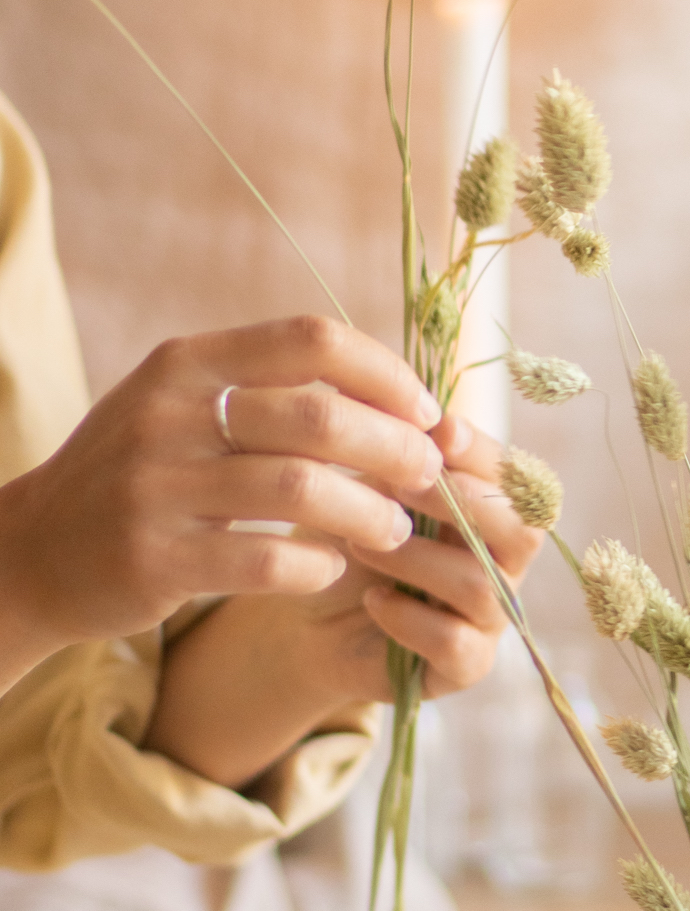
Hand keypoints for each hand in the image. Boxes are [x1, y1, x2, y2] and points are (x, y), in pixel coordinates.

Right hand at [0, 315, 445, 688]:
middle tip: (428, 478)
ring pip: (300, 489)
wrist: (35, 550)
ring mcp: (157, 487)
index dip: (385, 376)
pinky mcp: (155, 559)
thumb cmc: (139, 476)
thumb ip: (268, 387)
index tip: (426, 414)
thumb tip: (390, 388)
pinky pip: (265, 561)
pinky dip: (315, 566)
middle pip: (318, 416)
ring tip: (395, 530)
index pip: (310, 341)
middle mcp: (169, 414)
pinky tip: (332, 569)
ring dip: (367, 513)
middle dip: (393, 448)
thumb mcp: (183, 406)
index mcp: (187, 363)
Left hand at [347, 413, 542, 696]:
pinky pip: (457, 644)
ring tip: (359, 544)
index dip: (484, 454)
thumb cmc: (345, 536)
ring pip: (482, 585)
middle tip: (399, 486)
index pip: (517, 479)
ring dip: (417, 560)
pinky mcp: (465, 667)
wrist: (305, 615)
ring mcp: (489, 619)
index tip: (438, 431)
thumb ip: (399, 450)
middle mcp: (504, 564)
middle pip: (524, 532)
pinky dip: (411, 619)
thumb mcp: (366, 483)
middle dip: (462, 503)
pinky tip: (374, 601)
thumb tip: (420, 409)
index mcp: (492, 511)